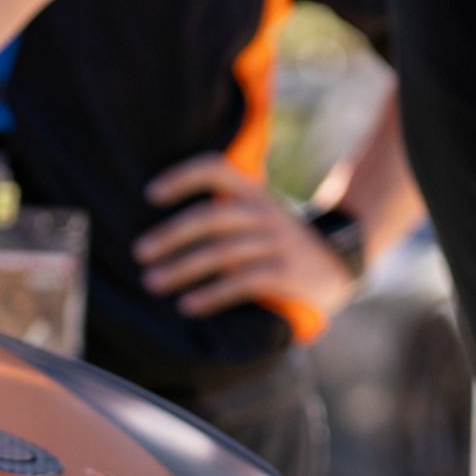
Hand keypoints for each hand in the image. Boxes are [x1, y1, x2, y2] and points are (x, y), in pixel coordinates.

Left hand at [135, 153, 354, 320]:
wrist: (336, 266)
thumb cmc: (277, 242)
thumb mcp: (257, 215)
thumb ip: (222, 209)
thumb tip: (157, 223)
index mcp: (253, 192)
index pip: (216, 169)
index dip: (182, 176)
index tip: (150, 194)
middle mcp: (264, 212)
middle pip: (212, 217)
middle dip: (171, 234)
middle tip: (139, 253)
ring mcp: (277, 243)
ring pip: (222, 253)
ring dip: (182, 269)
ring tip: (152, 283)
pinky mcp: (286, 274)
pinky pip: (243, 282)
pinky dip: (212, 295)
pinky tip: (188, 306)